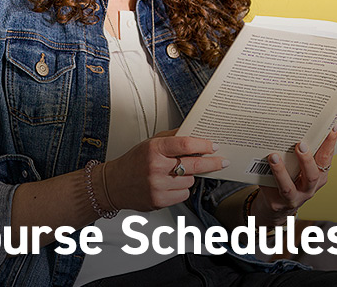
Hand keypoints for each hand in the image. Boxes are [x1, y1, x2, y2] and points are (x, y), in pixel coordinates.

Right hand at [104, 133, 226, 211]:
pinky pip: (183, 194)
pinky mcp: (159, 201)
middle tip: (222, 161)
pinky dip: (181, 189)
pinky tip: (170, 184)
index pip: (185, 144)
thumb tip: (196, 134)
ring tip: (176, 173)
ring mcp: (157, 186)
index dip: (203, 145)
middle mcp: (156, 167)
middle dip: (211, 163)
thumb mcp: (151, 142)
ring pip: (190, 180)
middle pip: (193, 164)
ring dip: (189, 176)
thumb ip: (173, 137)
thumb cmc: (134, 161)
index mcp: (154, 148)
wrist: (115, 184)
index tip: (214, 146)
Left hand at [251, 128, 336, 225]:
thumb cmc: (290, 175)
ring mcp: (294, 197)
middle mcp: (309, 187)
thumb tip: (298, 120)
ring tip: (273, 156)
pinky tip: (262, 165)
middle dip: (306, 160)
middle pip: (312, 175)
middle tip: (300, 144)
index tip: (332, 126)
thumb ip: (301, 148)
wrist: (276, 202)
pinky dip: (267, 178)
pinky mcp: (278, 203)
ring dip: (281, 172)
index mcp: (319, 174)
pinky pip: (271, 190)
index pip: (326, 157)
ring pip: (289, 188)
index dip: (330, 143)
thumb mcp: (299, 163)